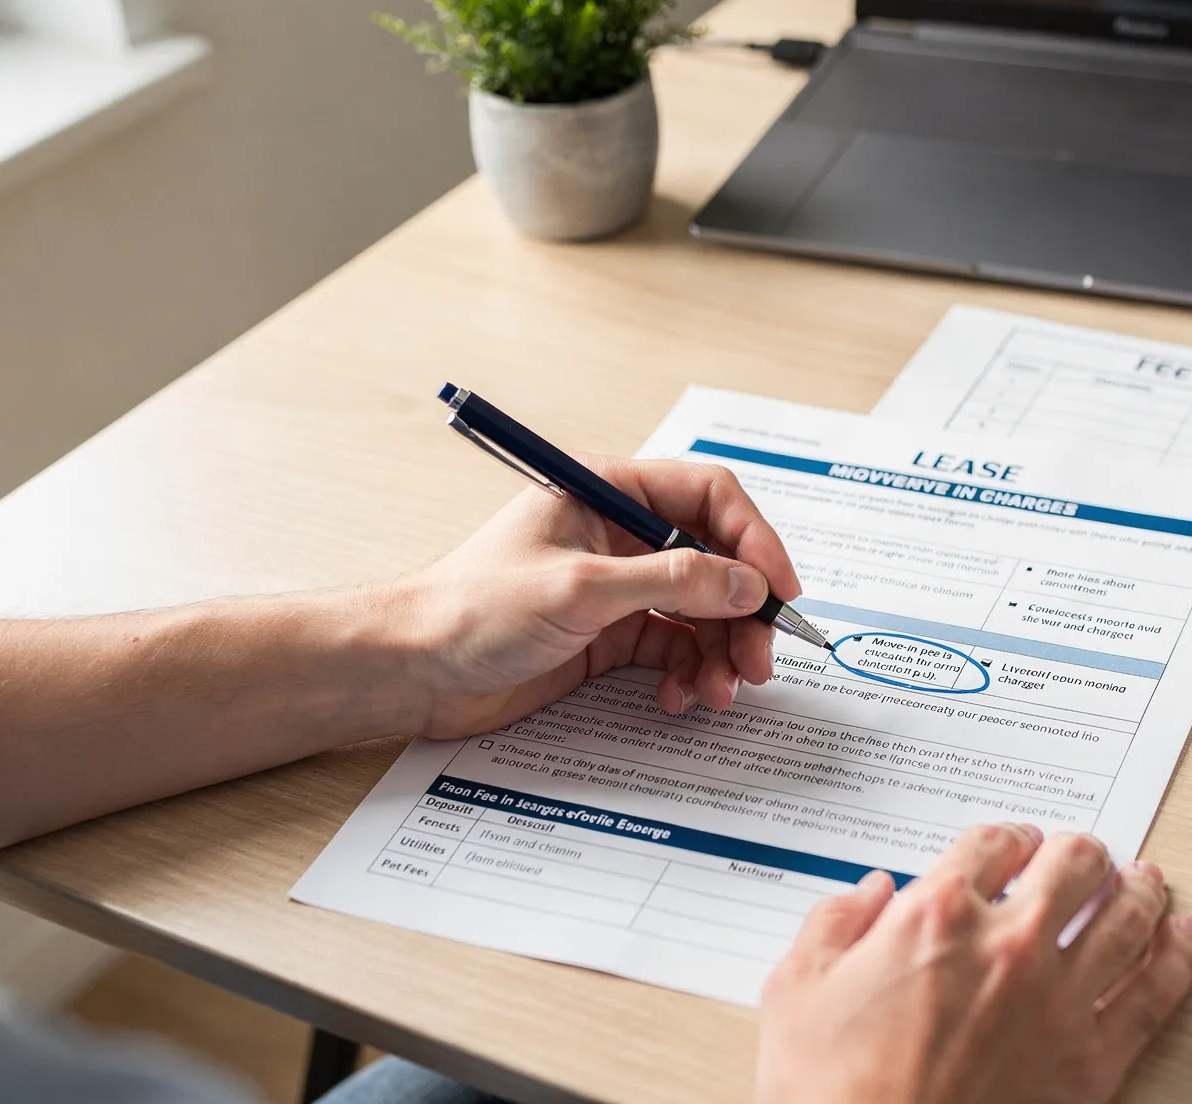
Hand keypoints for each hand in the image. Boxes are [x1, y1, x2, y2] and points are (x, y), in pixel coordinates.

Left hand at [390, 457, 802, 737]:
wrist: (412, 671)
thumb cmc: (471, 609)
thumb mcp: (579, 589)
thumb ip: (670, 581)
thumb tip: (746, 583)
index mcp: (609, 492)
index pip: (708, 496)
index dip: (754, 539)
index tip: (779, 590)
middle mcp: (620, 535)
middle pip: (716, 560)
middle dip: (743, 612)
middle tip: (758, 661)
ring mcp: (618, 588)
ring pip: (701, 612)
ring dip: (720, 652)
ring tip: (719, 692)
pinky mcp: (609, 637)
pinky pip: (674, 650)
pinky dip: (688, 675)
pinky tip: (679, 700)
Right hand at [756, 825, 1191, 1103]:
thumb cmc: (830, 1095)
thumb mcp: (795, 991)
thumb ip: (833, 926)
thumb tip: (867, 894)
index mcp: (937, 917)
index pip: (991, 844)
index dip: (1005, 837)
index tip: (1011, 845)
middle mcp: (1008, 948)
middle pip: (1074, 866)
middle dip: (1081, 852)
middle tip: (1084, 855)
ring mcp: (1058, 1004)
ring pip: (1128, 918)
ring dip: (1141, 889)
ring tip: (1148, 881)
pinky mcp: (1091, 1064)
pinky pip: (1155, 996)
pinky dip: (1177, 959)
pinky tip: (1182, 942)